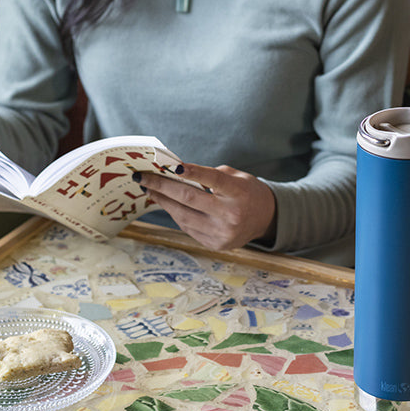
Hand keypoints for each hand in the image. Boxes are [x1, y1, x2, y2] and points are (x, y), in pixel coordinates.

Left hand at [136, 163, 276, 250]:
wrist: (266, 218)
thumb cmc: (247, 191)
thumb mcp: (237, 176)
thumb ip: (210, 175)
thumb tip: (176, 174)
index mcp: (239, 193)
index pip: (213, 180)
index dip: (193, 173)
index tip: (172, 166)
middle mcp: (231, 215)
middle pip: (190, 199)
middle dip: (163, 187)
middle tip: (143, 177)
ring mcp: (223, 233)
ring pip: (184, 216)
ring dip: (163, 202)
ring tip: (149, 189)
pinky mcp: (215, 244)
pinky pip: (188, 227)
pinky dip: (175, 214)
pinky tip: (166, 203)